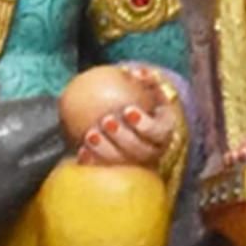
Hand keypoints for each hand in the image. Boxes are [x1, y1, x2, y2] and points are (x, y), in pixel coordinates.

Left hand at [60, 63, 186, 173]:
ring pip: (124, 163)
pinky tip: (81, 152)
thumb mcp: (146, 88)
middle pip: (141, 151)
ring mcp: (137, 164)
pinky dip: (94, 162)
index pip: (158, 132)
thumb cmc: (141, 100)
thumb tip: (138, 73)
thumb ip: (144, 79)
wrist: (133, 122)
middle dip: (123, 137)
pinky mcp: (120, 171)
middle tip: (106, 120)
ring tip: (90, 135)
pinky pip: (106, 169)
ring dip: (106, 150)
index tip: (128, 110)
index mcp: (163, 132)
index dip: (144, 124)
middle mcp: (153, 152)